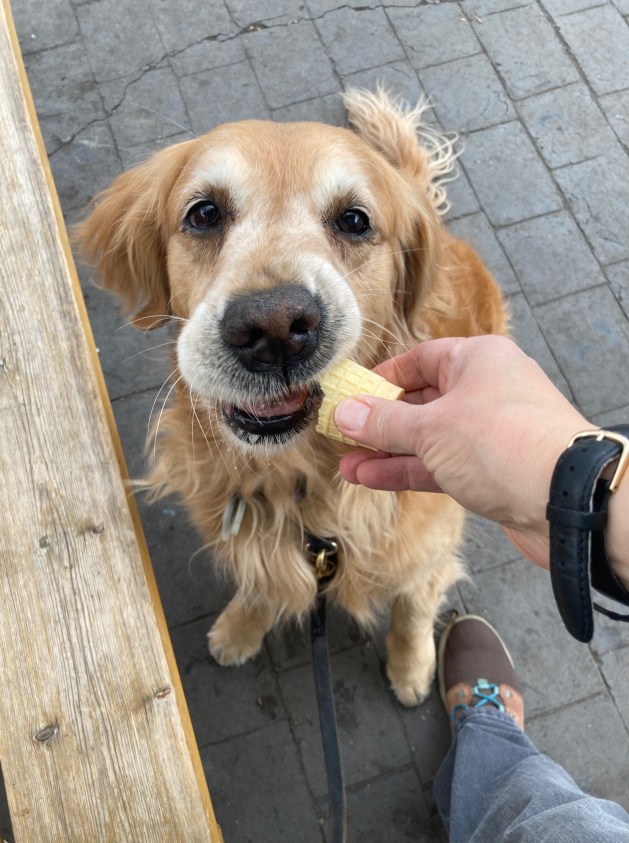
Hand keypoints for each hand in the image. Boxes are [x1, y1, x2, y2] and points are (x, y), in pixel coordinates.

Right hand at [335, 336, 590, 568]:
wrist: (567, 499)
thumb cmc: (503, 442)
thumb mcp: (431, 428)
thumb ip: (384, 423)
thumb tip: (344, 412)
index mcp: (478, 360)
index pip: (421, 360)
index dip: (383, 378)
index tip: (351, 397)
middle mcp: (487, 390)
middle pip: (422, 401)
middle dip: (380, 423)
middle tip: (342, 436)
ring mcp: (491, 433)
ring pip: (429, 438)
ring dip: (388, 453)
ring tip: (348, 467)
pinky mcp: (493, 470)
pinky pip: (443, 464)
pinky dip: (410, 470)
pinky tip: (374, 479)